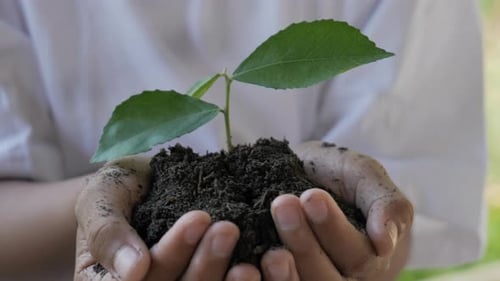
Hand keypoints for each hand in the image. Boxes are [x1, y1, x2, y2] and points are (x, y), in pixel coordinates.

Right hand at [74, 156, 259, 280]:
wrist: (144, 186)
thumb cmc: (118, 190)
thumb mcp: (100, 199)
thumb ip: (107, 232)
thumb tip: (133, 272)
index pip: (141, 279)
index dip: (171, 253)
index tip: (198, 217)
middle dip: (204, 264)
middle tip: (228, 228)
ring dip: (227, 280)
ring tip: (251, 257)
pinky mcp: (207, 280)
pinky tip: (265, 267)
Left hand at [260, 141, 413, 279]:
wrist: (305, 177)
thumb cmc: (338, 177)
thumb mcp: (365, 176)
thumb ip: (386, 203)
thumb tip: (385, 244)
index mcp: (368, 258)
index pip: (357, 256)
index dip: (333, 229)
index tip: (311, 196)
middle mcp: (341, 279)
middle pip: (326, 278)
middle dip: (303, 242)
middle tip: (283, 204)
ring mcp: (310, 280)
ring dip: (281, 269)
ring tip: (267, 240)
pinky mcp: (280, 279)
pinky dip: (260, 280)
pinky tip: (245, 264)